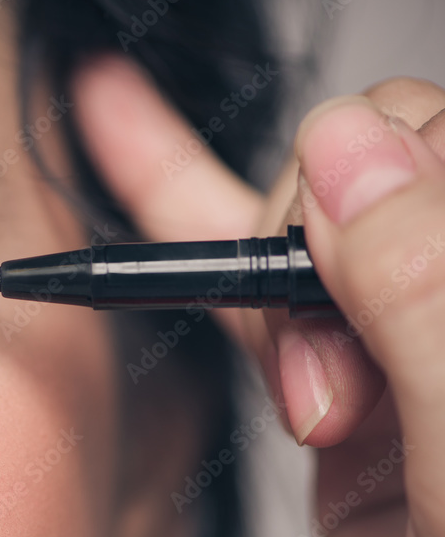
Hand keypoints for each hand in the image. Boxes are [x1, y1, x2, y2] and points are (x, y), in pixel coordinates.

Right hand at [73, 57, 444, 536]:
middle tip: (329, 375)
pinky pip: (245, 284)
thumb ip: (427, 299)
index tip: (330, 273)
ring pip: (290, 225)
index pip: (431, 143)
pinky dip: (176, 207)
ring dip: (253, 284)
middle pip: (355, 173)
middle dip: (312, 258)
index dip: (371, 181)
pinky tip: (123, 132)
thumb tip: (355, 157)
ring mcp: (389, 333)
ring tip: (305, 404)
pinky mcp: (330, 375)